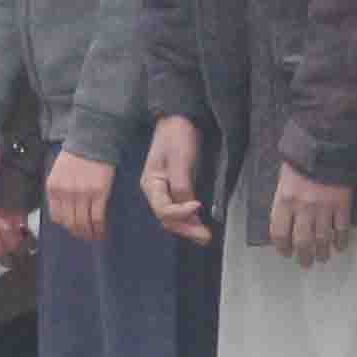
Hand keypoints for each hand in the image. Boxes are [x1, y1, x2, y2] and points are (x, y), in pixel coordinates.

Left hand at [42, 151, 114, 244]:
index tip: (72, 228)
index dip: (65, 226)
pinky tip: (101, 231)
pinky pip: (97, 218)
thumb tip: (64, 213)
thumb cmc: (75, 157)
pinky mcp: (99, 194)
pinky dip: (99, 228)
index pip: (57, 217)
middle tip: (84, 236)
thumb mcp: (57, 174)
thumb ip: (58, 192)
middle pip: (70, 223)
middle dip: (77, 233)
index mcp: (53, 189)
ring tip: (93, 236)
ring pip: (83, 223)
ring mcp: (83, 194)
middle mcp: (66, 193)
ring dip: (88, 233)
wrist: (92, 142)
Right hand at [139, 115, 211, 245]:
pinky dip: (190, 219)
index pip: (163, 209)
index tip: (199, 205)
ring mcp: (165, 191)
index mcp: (151, 183)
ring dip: (189, 228)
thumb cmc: (177, 136)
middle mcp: (155, 191)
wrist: (179, 119)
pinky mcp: (176, 188)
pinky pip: (180, 209)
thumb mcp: (179, 160)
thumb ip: (181, 185)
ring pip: (173, 218)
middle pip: (167, 218)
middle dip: (186, 228)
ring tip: (205, 236)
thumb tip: (188, 207)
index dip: (180, 213)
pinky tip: (200, 225)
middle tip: (206, 237)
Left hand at [268, 168, 353, 267]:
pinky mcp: (342, 205)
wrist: (326, 146)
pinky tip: (340, 247)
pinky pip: (342, 228)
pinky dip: (341, 240)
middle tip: (305, 264)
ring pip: (322, 238)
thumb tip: (284, 223)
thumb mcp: (284, 180)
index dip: (282, 246)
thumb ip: (284, 201)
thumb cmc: (301, 162)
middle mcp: (303, 208)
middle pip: (302, 241)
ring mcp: (324, 208)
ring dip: (322, 252)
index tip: (285, 253)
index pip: (279, 232)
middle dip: (303, 256)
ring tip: (322, 258)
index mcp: (284, 201)